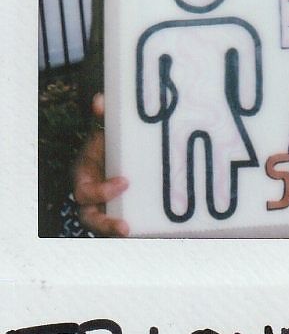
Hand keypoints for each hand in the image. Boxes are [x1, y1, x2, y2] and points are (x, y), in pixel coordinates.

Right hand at [73, 93, 129, 236]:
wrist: (113, 154)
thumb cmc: (106, 143)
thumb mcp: (103, 131)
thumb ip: (102, 117)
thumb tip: (101, 99)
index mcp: (84, 178)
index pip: (85, 192)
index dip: (102, 191)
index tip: (125, 182)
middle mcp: (91, 199)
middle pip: (90, 219)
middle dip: (105, 226)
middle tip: (124, 228)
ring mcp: (105, 209)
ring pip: (105, 228)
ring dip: (118, 232)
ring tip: (137, 234)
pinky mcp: (121, 213)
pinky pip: (124, 224)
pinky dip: (138, 228)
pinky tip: (158, 230)